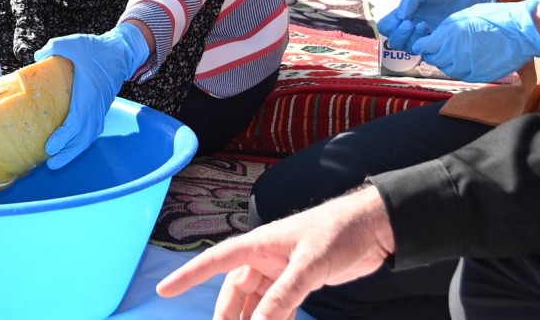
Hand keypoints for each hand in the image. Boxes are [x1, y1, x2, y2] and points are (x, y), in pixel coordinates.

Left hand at [34, 23, 149, 168]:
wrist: (120, 52)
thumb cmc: (95, 49)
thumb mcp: (73, 43)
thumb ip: (54, 48)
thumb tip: (37, 57)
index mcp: (88, 93)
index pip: (76, 122)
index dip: (64, 137)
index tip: (50, 147)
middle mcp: (95, 106)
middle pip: (84, 137)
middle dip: (68, 153)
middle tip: (51, 165)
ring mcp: (100, 109)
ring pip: (89, 136)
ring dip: (74, 151)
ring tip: (57, 161)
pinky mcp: (100, 109)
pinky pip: (92, 131)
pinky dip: (82, 142)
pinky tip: (70, 147)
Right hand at [157, 185, 394, 319]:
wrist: (375, 229)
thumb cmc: (338, 232)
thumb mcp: (310, 264)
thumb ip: (285, 294)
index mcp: (258, 244)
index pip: (215, 261)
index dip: (188, 276)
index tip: (164, 291)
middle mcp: (265, 257)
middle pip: (235, 291)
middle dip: (226, 315)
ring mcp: (282, 270)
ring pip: (256, 302)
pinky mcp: (301, 281)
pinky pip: (279, 306)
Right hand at [377, 0, 496, 51]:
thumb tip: (401, 16)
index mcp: (406, 13)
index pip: (386, 26)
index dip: (390, 25)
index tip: (403, 18)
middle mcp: (413, 27)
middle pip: (394, 41)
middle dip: (399, 35)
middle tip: (412, 24)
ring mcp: (427, 37)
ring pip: (408, 49)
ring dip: (412, 39)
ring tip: (424, 26)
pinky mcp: (440, 44)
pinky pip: (427, 53)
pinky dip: (426, 45)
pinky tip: (435, 32)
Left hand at [412, 0, 539, 82]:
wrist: (521, 31)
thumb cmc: (494, 17)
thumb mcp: (463, 16)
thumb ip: (445, 30)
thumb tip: (435, 38)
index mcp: (447, 37)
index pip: (422, 47)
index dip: (423, 44)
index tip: (426, 41)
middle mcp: (453, 54)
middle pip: (433, 59)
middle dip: (434, 53)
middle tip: (442, 46)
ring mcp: (467, 67)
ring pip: (447, 68)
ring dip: (448, 61)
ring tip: (458, 51)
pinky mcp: (479, 76)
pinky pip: (464, 75)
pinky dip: (462, 68)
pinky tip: (470, 59)